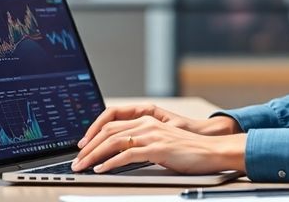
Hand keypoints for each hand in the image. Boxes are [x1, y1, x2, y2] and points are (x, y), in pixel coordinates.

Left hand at [71, 115, 246, 174]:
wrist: (213, 150)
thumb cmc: (189, 149)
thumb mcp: (162, 141)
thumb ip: (143, 142)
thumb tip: (122, 153)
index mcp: (147, 119)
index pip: (111, 121)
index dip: (93, 132)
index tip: (82, 146)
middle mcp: (147, 123)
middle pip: (108, 131)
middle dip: (88, 146)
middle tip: (76, 160)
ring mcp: (152, 135)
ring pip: (113, 141)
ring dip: (94, 155)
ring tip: (83, 166)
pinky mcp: (158, 148)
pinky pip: (127, 154)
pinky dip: (110, 162)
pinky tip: (102, 169)